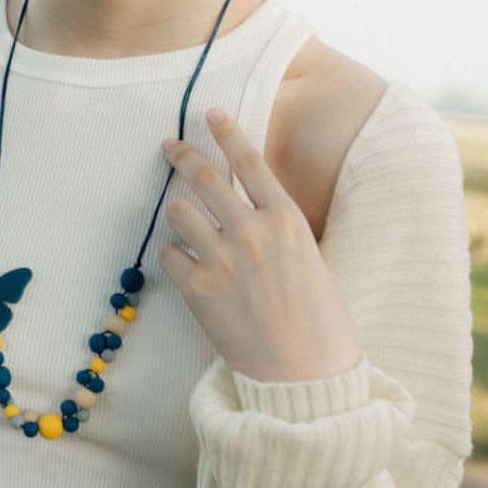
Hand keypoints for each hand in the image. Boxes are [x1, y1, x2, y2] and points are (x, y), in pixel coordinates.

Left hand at [157, 111, 361, 383]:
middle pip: (204, 177)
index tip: (209, 113)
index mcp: (287, 220)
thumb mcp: (309, 258)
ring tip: (183, 220)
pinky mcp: (199, 290)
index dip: (226, 132)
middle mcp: (253, 231)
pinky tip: (185, 267)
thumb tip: (247, 207)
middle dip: (182, 154)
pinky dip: (172, 257)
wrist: (307, 374)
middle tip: (170, 146)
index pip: (249, 161)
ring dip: (177, 212)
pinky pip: (168, 255)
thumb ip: (276, 228)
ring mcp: (223, 259)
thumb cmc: (319, 320)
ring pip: (178, 211)